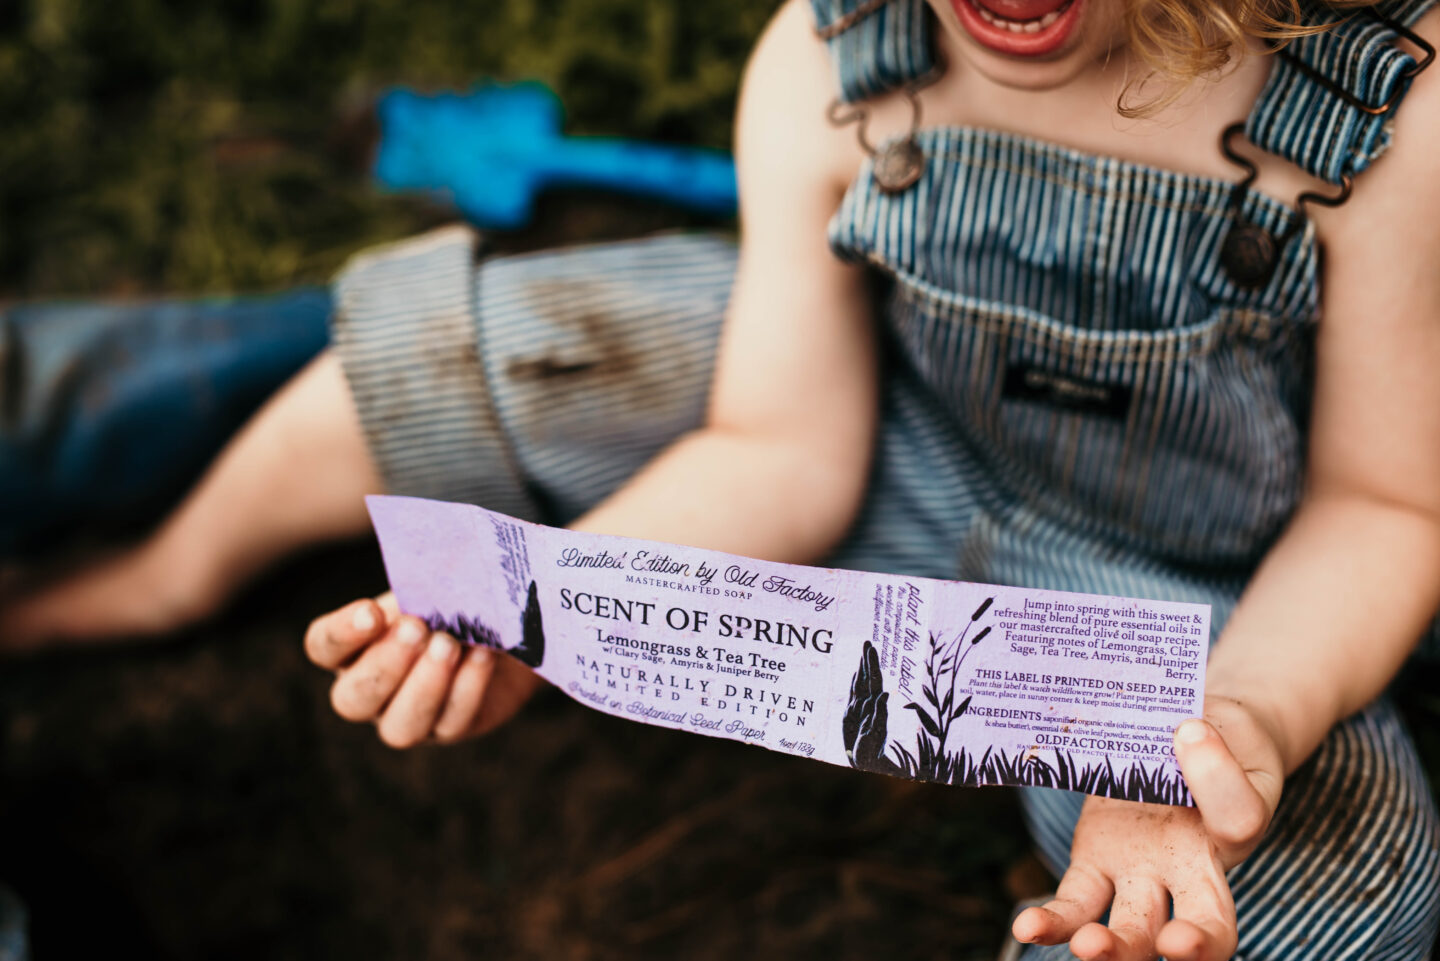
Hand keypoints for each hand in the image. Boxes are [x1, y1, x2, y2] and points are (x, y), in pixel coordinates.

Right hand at [303, 593, 545, 746]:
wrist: (500, 623)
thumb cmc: (451, 595)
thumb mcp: (431, 580)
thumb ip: (418, 576)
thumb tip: (426, 555)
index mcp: (351, 647)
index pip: (324, 646)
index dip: (343, 633)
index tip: (372, 612)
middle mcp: (370, 691)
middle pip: (353, 699)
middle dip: (386, 665)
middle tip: (416, 628)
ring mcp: (408, 716)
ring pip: (399, 727)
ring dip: (425, 685)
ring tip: (450, 646)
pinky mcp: (450, 728)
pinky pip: (452, 722)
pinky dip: (468, 687)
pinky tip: (482, 655)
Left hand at [1011, 696, 1285, 960]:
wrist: (1182, 739)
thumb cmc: (1210, 737)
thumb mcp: (1221, 725)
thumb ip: (1209, 733)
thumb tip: (1186, 733)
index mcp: (1235, 820)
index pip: (1239, 817)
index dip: (1219, 783)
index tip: (1190, 731)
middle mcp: (1196, 865)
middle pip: (1206, 922)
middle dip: (1194, 944)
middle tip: (1175, 944)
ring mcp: (1144, 873)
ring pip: (1136, 930)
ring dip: (1115, 947)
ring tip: (1089, 946)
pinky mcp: (1096, 866)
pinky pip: (1077, 902)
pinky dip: (1055, 921)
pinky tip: (1028, 928)